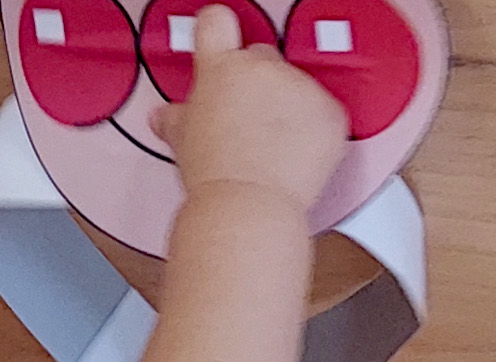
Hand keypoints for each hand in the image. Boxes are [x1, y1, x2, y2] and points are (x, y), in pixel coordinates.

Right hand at [152, 4, 349, 214]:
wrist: (248, 205)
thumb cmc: (214, 175)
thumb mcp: (182, 140)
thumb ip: (176, 117)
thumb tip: (164, 116)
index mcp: (220, 68)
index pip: (216, 22)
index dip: (218, 29)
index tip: (221, 39)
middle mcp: (262, 68)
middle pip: (262, 56)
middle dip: (257, 82)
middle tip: (250, 121)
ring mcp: (300, 86)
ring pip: (296, 84)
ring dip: (289, 106)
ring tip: (274, 145)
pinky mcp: (331, 110)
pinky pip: (324, 110)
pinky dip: (316, 128)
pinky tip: (298, 152)